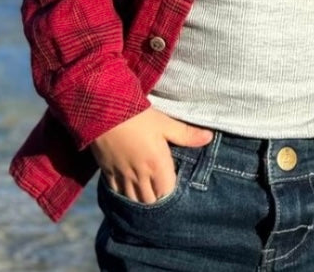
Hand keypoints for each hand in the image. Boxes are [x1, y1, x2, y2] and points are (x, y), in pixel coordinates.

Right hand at [89, 107, 212, 202]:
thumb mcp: (166, 123)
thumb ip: (187, 134)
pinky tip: (127, 190)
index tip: (173, 186)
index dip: (170, 192)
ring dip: (140, 199)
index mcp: (156, 165)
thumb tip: (209, 137)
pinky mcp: (107, 172)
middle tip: (161, 192)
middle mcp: (139, 175)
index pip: (166, 192)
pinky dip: (122, 195)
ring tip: (146, 194)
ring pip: (132, 199)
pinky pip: (115, 192)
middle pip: (149, 200)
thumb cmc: (138, 117)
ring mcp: (121, 175)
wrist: (104, 113)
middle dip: (156, 200)